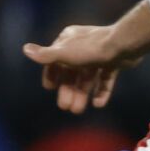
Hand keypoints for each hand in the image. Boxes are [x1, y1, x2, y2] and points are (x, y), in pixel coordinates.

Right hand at [23, 25, 146, 114]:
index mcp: (68, 40)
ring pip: (88, 77)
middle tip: (65, 107)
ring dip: (82, 93)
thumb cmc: (90, 48)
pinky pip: (106, 78)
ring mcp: (99, 53)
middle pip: (72, 71)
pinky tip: (98, 104)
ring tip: (78, 110)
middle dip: (67, 90)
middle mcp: (82, 45)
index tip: (50, 88)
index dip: (52, 73)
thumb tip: (25, 49)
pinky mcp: (114, 60)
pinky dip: (102, 91)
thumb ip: (45, 55)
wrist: (123, 44)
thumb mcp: (63, 53)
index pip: (55, 57)